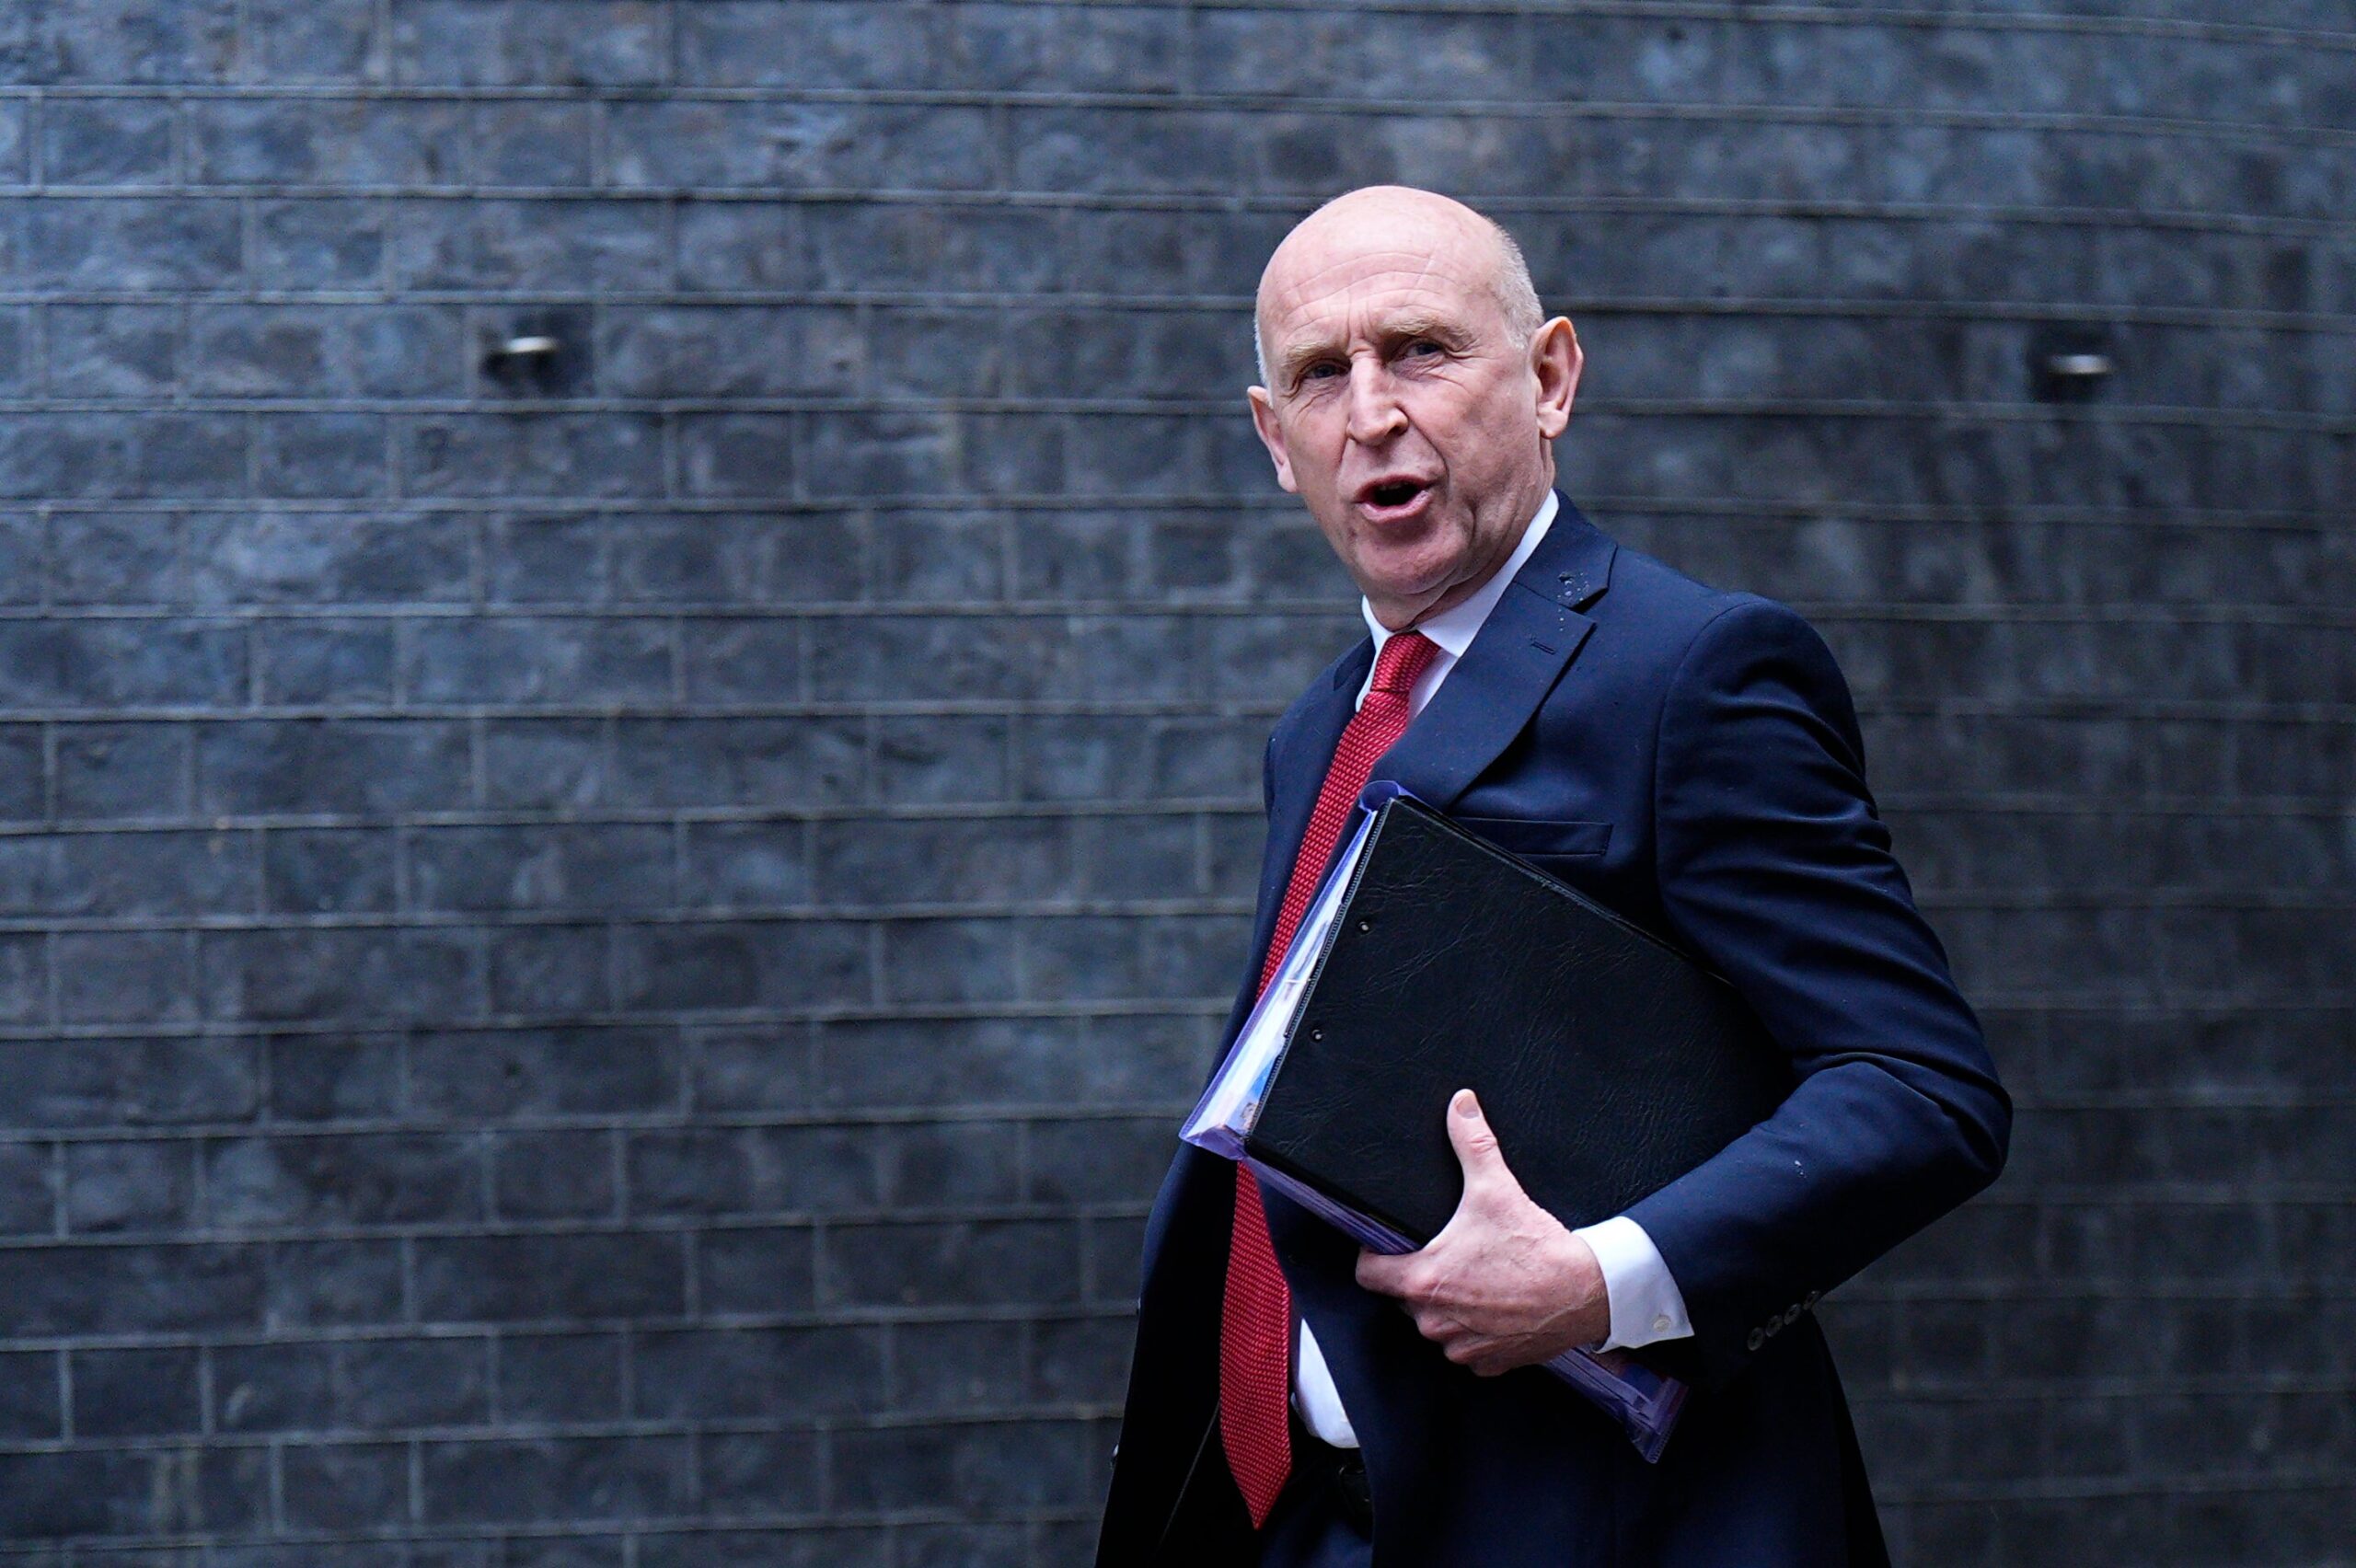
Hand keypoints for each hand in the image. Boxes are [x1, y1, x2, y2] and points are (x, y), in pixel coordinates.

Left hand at [1354, 1089, 1609, 1375]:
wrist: (1586, 1291)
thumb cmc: (1535, 1247)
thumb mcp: (1497, 1188)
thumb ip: (1472, 1144)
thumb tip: (1461, 1105)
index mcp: (1423, 1281)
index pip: (1369, 1274)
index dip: (1374, 1256)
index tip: (1387, 1246)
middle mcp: (1434, 1322)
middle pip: (1404, 1299)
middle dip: (1420, 1277)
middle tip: (1447, 1254)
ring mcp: (1461, 1347)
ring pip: (1436, 1325)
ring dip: (1449, 1307)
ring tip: (1476, 1279)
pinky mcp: (1489, 1363)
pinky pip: (1468, 1348)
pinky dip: (1477, 1331)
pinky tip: (1496, 1307)